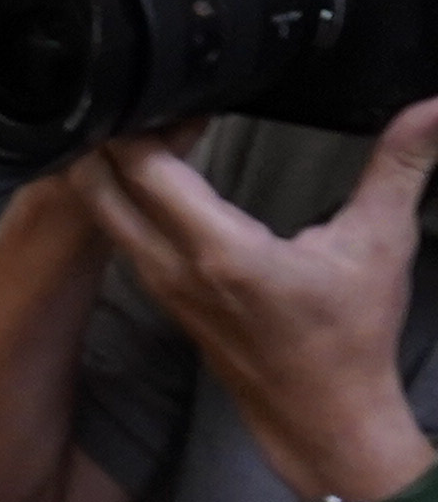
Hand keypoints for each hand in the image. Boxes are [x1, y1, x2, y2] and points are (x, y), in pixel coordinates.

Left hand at [78, 89, 437, 496]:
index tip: (157, 83)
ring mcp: (158, 287)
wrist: (321, 417)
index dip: (141, 120)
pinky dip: (123, 200)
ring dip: (110, 169)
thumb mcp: (380, 243)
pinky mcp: (161, 298)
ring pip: (101, 215)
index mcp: (218, 251)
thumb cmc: (349, 339)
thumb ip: (400, 167)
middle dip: (108, 138)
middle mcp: (172, 268)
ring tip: (145, 126)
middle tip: (138, 98)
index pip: (145, 170)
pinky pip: (120, 236)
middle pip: (97, 189)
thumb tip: (432, 108)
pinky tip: (152, 174)